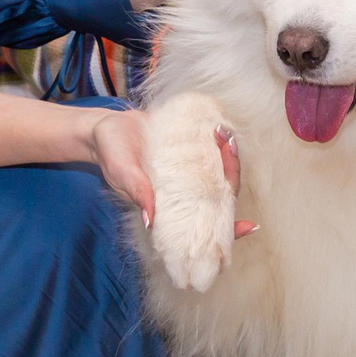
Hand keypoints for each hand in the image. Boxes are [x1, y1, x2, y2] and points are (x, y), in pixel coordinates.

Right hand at [91, 108, 253, 238]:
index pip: (205, 221)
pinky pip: (209, 150)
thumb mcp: (121, 174)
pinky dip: (218, 143)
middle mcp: (185, 191)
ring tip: (225, 135)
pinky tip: (221, 130)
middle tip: (230, 147)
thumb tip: (150, 220)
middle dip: (232, 174)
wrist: (106, 128)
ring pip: (219, 171)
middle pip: (221, 192)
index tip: (249, 226)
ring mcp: (188, 170)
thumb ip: (137, 193)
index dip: (228, 228)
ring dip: (228, 157)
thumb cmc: (111, 155)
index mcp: (172, 205)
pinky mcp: (187, 149)